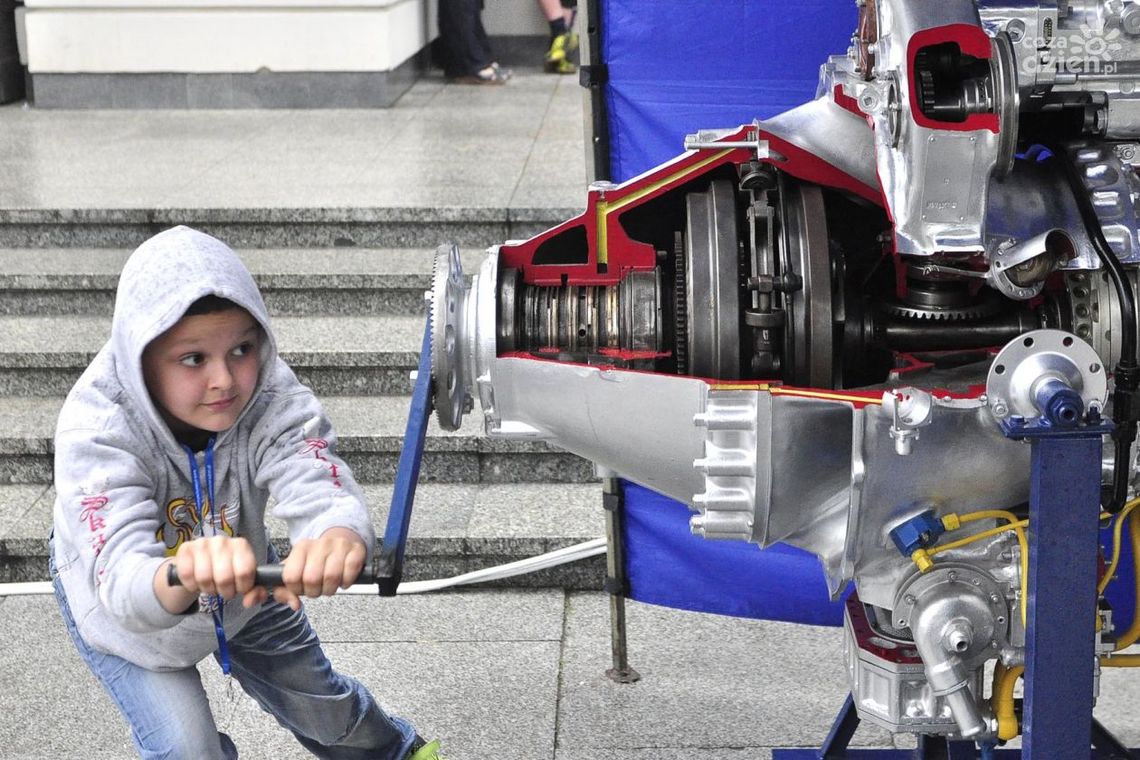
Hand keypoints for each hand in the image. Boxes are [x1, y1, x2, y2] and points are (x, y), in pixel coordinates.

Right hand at [167, 535, 259, 608]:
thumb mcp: (245, 580)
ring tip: (211, 584)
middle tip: (224, 589)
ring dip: (208, 589)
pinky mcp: (185, 548)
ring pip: (204, 578)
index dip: (242, 587)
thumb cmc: (228, 571)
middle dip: (224, 591)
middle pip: (224, 578)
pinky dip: (192, 585)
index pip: (245, 572)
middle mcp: (222, 541)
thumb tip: (250, 601)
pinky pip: (186, 575)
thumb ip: (255, 592)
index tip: (240, 588)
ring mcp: (203, 543)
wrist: (201, 563)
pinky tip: (197, 581)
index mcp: (241, 545)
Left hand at [246, 528, 366, 610]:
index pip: (291, 576)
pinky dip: (346, 582)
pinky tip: (343, 580)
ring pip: (332, 577)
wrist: (341, 540)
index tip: (301, 587)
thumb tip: (294, 604)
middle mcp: (320, 544)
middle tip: (317, 589)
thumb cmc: (317, 560)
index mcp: (301, 547)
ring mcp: (339, 546)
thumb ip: (285, 590)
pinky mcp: (356, 550)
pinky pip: (350, 572)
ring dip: (330, 589)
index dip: (296, 589)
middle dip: (314, 592)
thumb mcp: (296, 570)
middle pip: (311, 579)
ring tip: (329, 585)